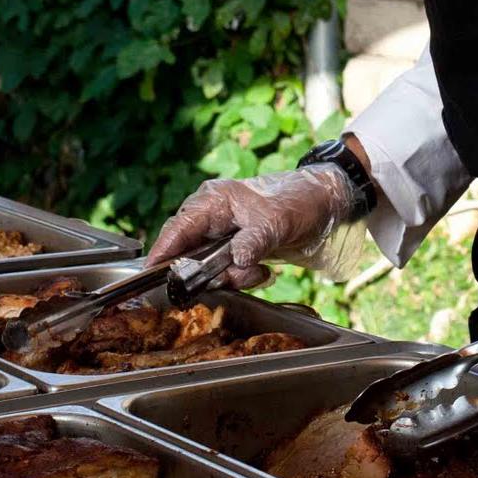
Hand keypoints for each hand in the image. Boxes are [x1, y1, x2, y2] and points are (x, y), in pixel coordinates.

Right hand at [148, 165, 358, 288]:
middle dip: (209, 273)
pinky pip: (226, 270)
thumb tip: (235, 260)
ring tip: (259, 270)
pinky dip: (242, 276)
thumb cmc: (299, 201)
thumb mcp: (277, 223)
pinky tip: (263, 270)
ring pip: (208, 267)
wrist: (326, 204)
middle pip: (189, 253)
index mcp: (214, 201)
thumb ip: (253, 242)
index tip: (151, 277)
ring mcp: (222, 233)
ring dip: (232, 276)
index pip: (177, 229)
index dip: (162, 253)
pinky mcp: (234, 247)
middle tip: (235, 276)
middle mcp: (212, 216)